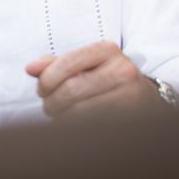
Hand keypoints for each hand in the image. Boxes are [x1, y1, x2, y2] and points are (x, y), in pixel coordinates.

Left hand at [25, 40, 162, 118]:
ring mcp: (130, 96)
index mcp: (107, 50)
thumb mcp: (86, 64)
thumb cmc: (107, 79)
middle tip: (48, 107)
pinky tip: (74, 125)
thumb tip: (31, 68)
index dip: (47, 79)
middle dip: (52, 101)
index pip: (68, 62)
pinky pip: (94, 126)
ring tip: (60, 116)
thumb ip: (56, 64)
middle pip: (72, 89)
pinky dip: (76, 128)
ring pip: (81, 112)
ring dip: (62, 117)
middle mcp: (122, 70)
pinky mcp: (132, 118)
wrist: (148, 99)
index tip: (42, 90)